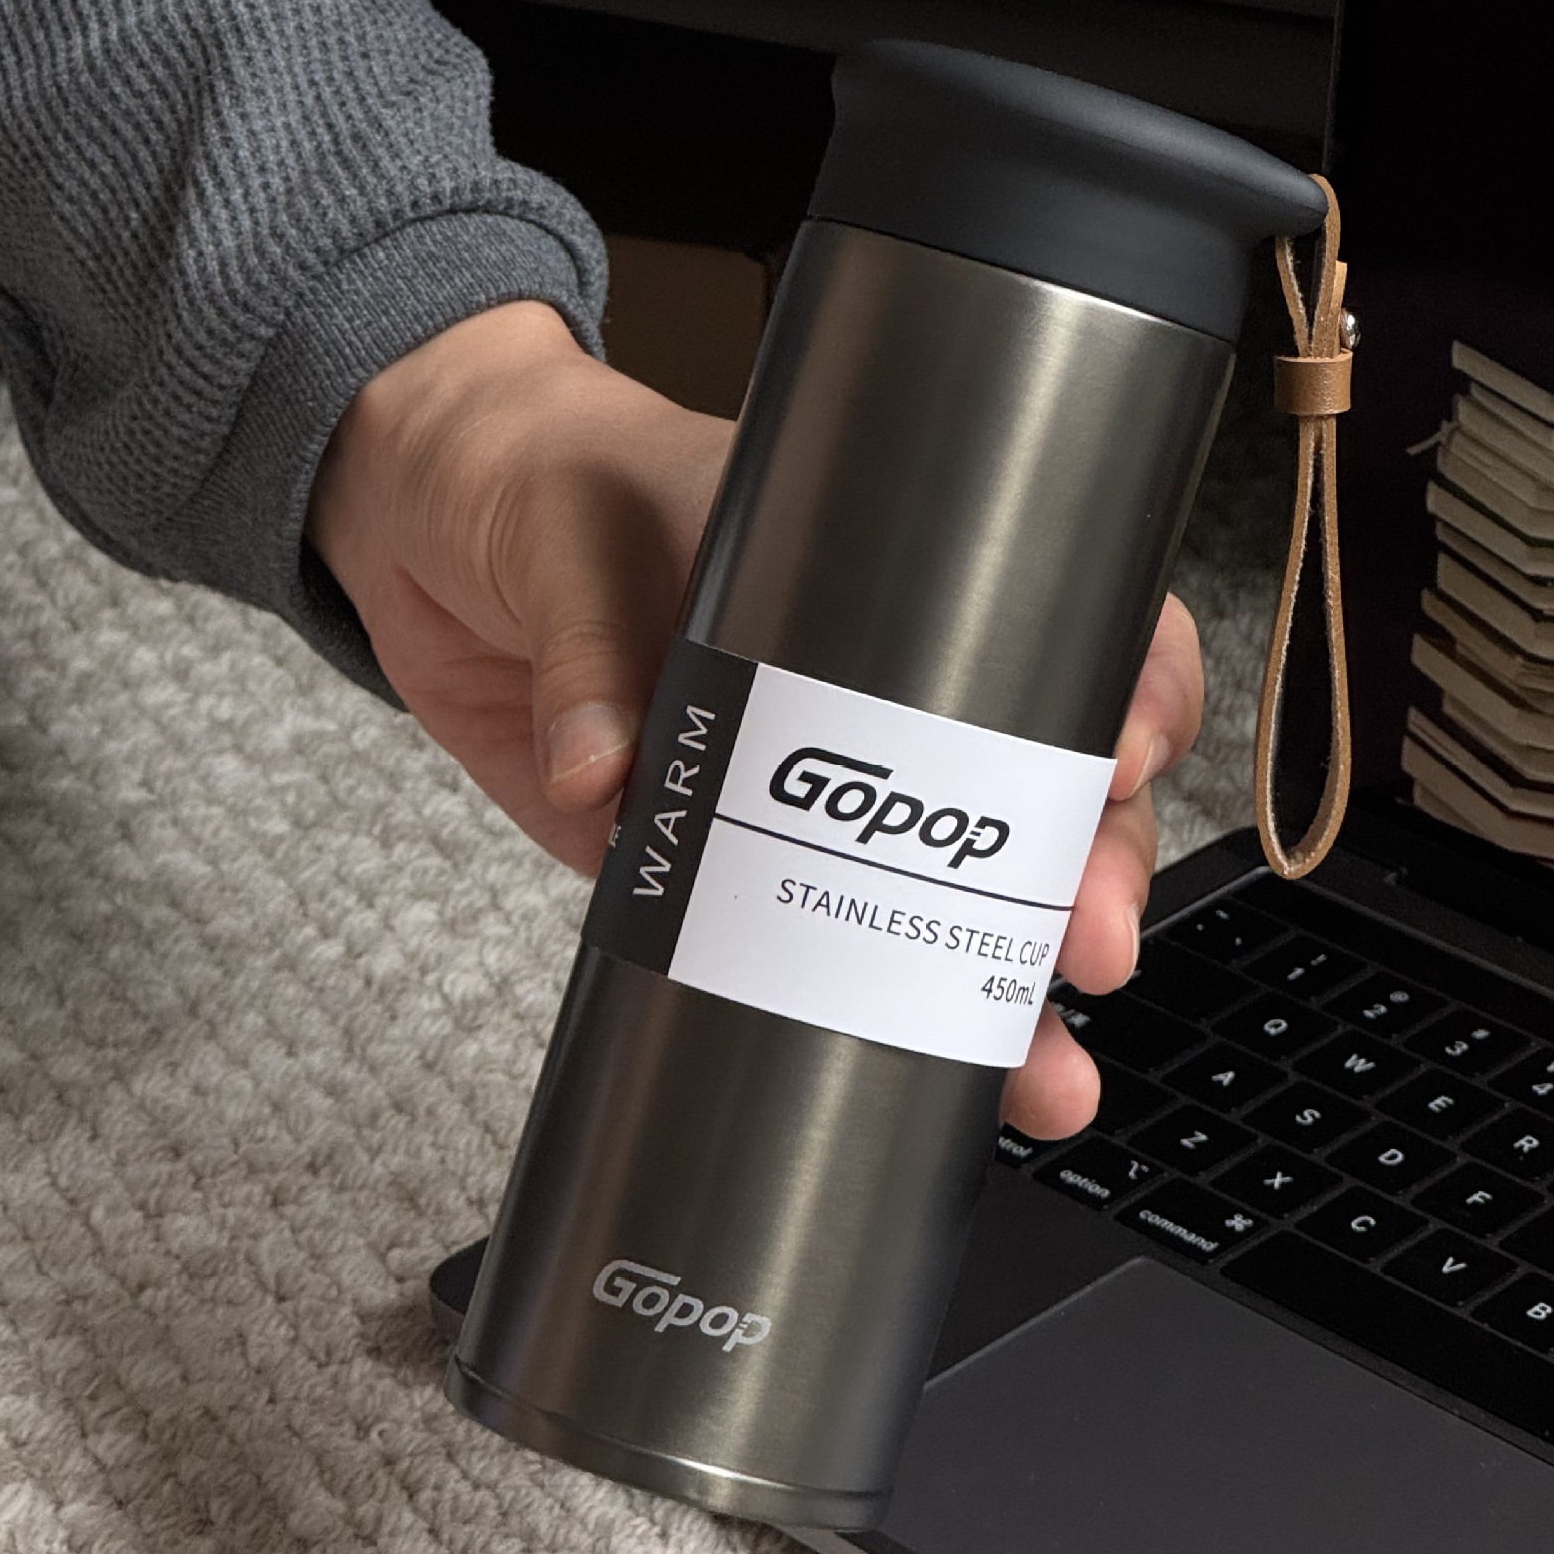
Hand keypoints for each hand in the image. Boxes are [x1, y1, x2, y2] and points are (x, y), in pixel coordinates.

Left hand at [307, 302, 1203, 1138]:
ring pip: (947, 890)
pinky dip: (865, 1018)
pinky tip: (925, 1077)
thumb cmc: (536, 475)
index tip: (1126, 755)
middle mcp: (872, 686)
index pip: (1059, 612)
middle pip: (1037, 781)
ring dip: (1003, 986)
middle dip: (1091, 869)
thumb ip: (590, 642)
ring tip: (1040, 1073)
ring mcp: (803, 785)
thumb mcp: (573, 528)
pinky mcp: (716, 858)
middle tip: (1091, 936)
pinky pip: (811, 946)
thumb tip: (607, 770)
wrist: (426, 529)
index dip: (1128, 682)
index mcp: (881, 566)